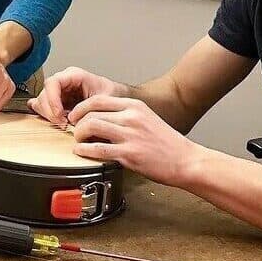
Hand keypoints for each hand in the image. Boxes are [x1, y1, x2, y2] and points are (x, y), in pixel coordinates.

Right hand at [28, 66, 125, 125]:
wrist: (116, 96)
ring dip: (48, 114)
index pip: (53, 82)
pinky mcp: (56, 100)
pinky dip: (44, 113)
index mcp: (74, 75)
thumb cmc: (111, 94)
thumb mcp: (105, 99)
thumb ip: (90, 107)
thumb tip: (75, 119)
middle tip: (62, 124)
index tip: (60, 115)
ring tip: (63, 124)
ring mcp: (58, 90)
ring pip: (41, 100)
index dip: (52, 99)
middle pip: (44, 93)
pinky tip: (54, 120)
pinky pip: (42, 105)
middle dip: (50, 111)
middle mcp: (63, 81)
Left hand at [68, 95, 198, 185]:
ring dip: (79, 135)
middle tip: (74, 130)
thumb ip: (124, 116)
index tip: (76, 116)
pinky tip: (81, 152)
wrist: (187, 161)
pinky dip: (84, 150)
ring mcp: (130, 135)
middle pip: (90, 112)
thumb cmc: (167, 143)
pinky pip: (98, 149)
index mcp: (134, 106)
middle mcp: (131, 117)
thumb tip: (98, 118)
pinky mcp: (129, 154)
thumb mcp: (146, 119)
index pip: (97, 99)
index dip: (81, 108)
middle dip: (77, 122)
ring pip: (91, 126)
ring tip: (78, 141)